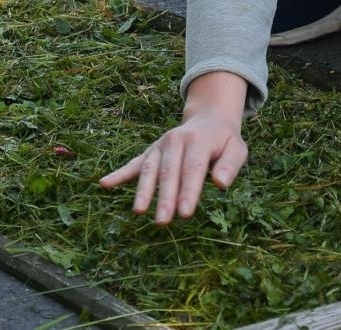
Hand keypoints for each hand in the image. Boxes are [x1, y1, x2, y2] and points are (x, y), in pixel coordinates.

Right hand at [99, 71, 248, 223]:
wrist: (208, 118)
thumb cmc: (224, 141)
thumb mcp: (237, 148)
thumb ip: (230, 165)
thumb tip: (221, 184)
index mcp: (198, 141)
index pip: (192, 170)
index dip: (188, 191)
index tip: (185, 213)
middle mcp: (175, 141)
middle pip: (169, 173)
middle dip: (165, 198)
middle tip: (163, 222)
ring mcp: (160, 146)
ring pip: (150, 170)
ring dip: (143, 191)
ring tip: (138, 211)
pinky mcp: (151, 152)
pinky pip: (133, 164)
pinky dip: (119, 174)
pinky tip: (104, 184)